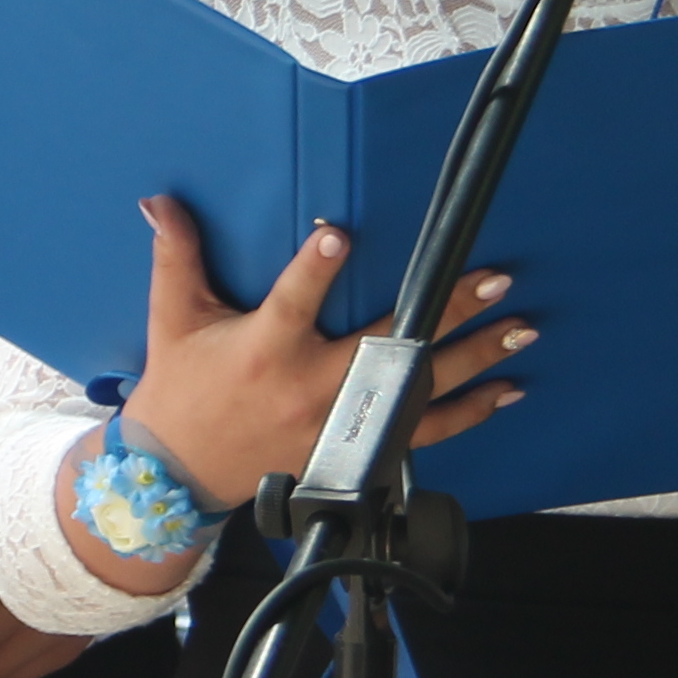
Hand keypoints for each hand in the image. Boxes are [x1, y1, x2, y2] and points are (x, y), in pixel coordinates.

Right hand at [122, 204, 523, 510]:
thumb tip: (159, 201)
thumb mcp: (173, 319)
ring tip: (518, 330)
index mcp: (262, 348)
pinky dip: (468, 414)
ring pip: (417, 391)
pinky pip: (423, 434)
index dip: (313, 270)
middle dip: (443, 313)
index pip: (291, 302)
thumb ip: (175, 255)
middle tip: (491, 281)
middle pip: (386, 347)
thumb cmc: (181, 389)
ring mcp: (338, 424)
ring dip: (473, 361)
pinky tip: (503, 390)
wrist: (181, 476)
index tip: (339, 237)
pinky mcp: (355, 451)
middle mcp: (307, 388)